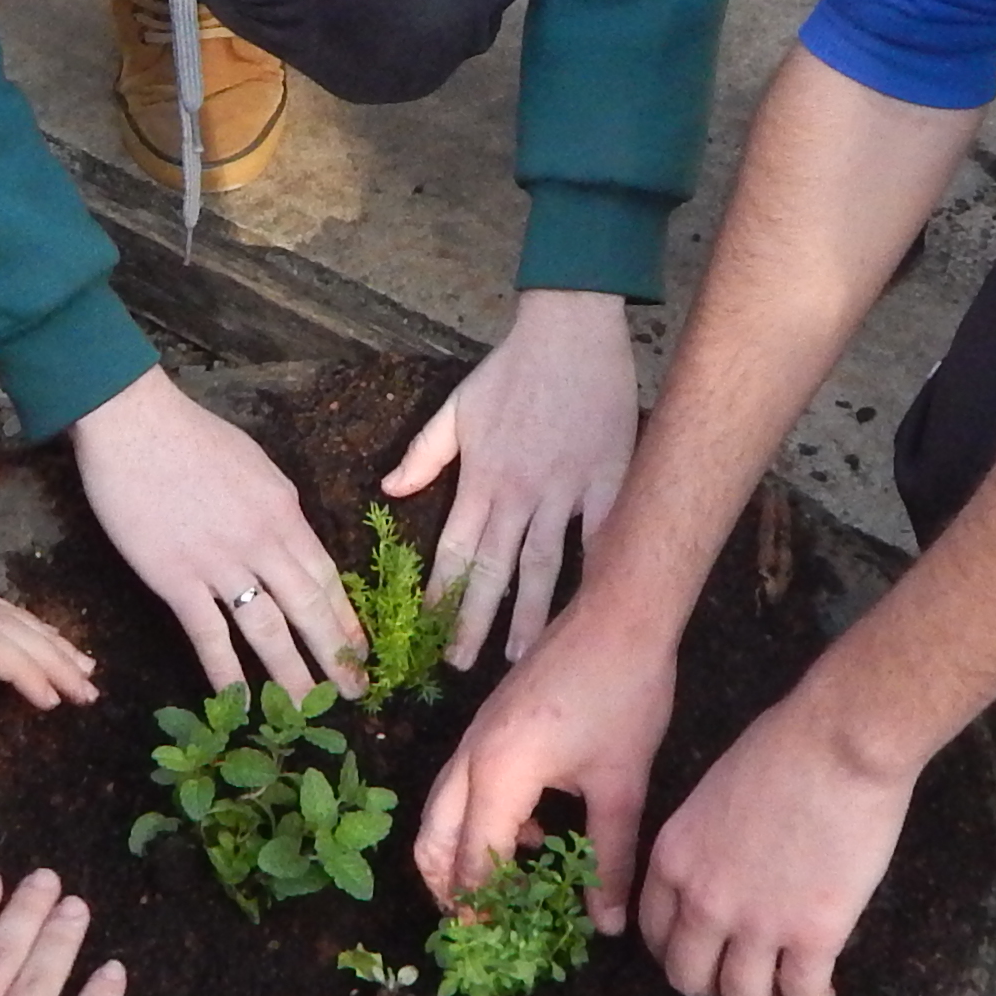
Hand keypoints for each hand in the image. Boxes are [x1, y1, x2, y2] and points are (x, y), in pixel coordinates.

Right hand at [68, 366, 360, 696]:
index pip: (325, 576)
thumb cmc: (191, 436)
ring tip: (307, 709)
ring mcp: (219, 562)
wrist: (134, 423)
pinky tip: (238, 699)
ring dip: (290, 673)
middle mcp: (261, 541)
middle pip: (308, 609)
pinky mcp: (176, 577)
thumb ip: (276, 508)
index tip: (361, 650)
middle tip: (353, 694)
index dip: (345, 618)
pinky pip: (207, 633)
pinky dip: (225, 670)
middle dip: (334, 655)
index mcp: (284, 511)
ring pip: (266, 629)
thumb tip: (289, 540)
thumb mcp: (255, 465)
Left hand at [381, 288, 637, 668]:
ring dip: (531, 612)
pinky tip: (593, 606)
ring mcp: (565, 487)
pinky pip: (600, 532)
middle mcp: (518, 491)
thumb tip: (388, 488)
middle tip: (463, 667)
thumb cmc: (512, 367)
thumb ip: (425, 453)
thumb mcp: (458, 406)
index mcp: (481, 478)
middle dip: (476, 621)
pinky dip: (596, 569)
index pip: (454, 550)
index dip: (441, 596)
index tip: (430, 635)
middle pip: (494, 568)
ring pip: (544, 561)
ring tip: (521, 656)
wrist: (570, 328)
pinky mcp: (607, 477)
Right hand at [411, 595, 679, 929]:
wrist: (619, 613)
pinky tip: (529, 835)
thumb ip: (609, 859)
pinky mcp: (487, 723)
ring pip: (440, 811)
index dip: (481, 910)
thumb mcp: (622, 786)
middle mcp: (471, 756)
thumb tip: (606, 924)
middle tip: (481, 928)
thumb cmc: (624, 694)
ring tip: (498, 893)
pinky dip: (475, 821)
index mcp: (499, 774)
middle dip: (448, 890)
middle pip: (432, 840)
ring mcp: (474, 735)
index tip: (496, 949)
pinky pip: (461, 785)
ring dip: (458, 855)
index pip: (473, 862)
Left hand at [635, 696, 913, 995]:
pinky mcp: (813, 936)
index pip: (655, 932)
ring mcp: (757, 924)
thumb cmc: (785, 748)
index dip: (679, 952)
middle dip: (714, 985)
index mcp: (674, 859)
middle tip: (744, 976)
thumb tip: (724, 871)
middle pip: (689, 977)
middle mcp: (704, 900)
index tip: (704, 953)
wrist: (840, 742)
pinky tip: (823, 990)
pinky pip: (803, 994)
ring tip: (786, 989)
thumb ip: (706, 845)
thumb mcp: (713, 795)